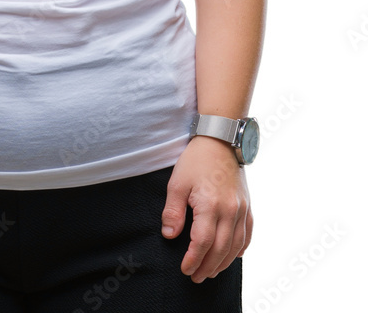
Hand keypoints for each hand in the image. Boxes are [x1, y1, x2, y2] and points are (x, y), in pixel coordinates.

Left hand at [160, 135, 252, 283]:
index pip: (202, 242)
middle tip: (195, 277)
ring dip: (223, 263)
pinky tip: (232, 256)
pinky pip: (247, 234)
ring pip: (236, 246)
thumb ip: (173, 211)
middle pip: (220, 248)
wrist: (220, 140)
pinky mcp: (247, 205)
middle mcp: (230, 210)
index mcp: (211, 205)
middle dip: (207, 267)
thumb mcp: (177, 183)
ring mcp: (241, 208)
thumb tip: (169, 235)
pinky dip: (240, 249)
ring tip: (210, 272)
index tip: (185, 269)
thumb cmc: (196, 160)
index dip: (193, 259)